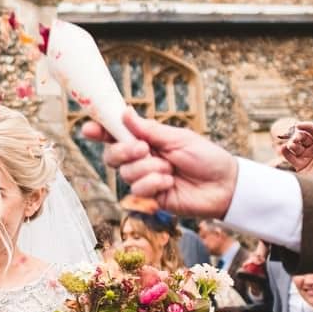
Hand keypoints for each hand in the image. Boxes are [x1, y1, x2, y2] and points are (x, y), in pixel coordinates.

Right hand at [82, 109, 239, 218]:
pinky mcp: (151, 198)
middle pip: (112, 156)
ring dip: (147, 169)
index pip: (117, 135)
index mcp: (146, 141)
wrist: (224, 185)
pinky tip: (169, 182)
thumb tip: (125, 113)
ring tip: (168, 169)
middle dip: (124, 151)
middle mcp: (141, 160)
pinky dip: (153, 183)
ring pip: (125, 173)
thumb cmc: (205, 158)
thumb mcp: (178, 138)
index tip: (87, 128)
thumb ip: (149, 130)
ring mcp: (145, 180)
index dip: (100, 131)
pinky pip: (137, 190)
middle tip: (144, 149)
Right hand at [276, 118, 312, 178]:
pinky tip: (284, 149)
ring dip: (292, 143)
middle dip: (298, 136)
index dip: (307, 126)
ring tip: (291, 146)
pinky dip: (285, 152)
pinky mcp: (300, 166)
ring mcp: (307, 157)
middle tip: (296, 139)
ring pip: (296, 145)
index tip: (299, 125)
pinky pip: (290, 156)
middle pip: (304, 137)